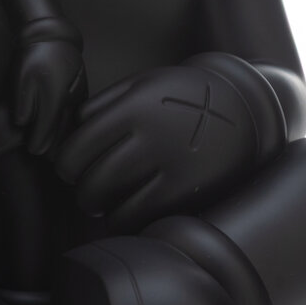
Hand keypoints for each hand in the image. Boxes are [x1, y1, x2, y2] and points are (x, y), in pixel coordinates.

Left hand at [14, 39, 85, 155]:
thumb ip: (23, 105)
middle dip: (55, 147)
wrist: (52, 35)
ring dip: (67, 138)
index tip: (33, 150)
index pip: (47, 132)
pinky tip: (71, 131)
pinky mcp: (83, 90)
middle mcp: (70, 100)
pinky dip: (74, 125)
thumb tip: (24, 124)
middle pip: (63, 132)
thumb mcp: (21, 79)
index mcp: (55, 99)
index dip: (39, 144)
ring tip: (61, 151)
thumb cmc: (35, 54)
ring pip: (74, 124)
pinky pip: (80, 114)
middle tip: (49, 159)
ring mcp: (79, 95)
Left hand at [54, 54, 285, 230]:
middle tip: (86, 188)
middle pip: (91, 181)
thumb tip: (64, 138)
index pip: (77, 148)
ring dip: (99, 207)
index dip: (65, 164)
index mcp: (134, 107)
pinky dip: (123, 219)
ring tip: (103, 200)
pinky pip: (139, 219)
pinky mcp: (187, 194)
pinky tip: (126, 208)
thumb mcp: (141, 85)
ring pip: (112, 205)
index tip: (69, 167)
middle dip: (81, 190)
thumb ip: (100, 106)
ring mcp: (172, 168)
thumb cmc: (178, 98)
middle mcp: (152, 137)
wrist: (240, 109)